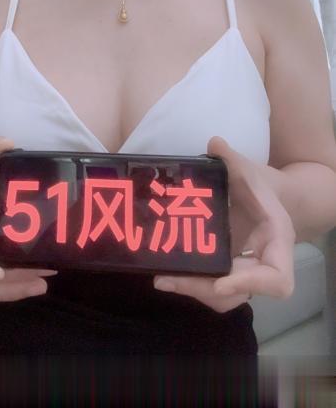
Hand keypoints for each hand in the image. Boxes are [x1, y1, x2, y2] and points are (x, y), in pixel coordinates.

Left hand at [153, 136, 295, 312]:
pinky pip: (212, 288)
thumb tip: (215, 142)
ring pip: (224, 297)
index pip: (277, 279)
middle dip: (204, 288)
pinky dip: (192, 285)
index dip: (251, 285)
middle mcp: (264, 264)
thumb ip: (231, 159)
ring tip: (163, 279)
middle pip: (240, 294)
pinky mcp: (228, 272)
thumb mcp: (248, 170)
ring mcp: (245, 272)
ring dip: (194, 291)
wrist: (267, 195)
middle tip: (169, 279)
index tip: (221, 281)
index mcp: (276, 242)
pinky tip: (167, 276)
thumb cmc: (260, 185)